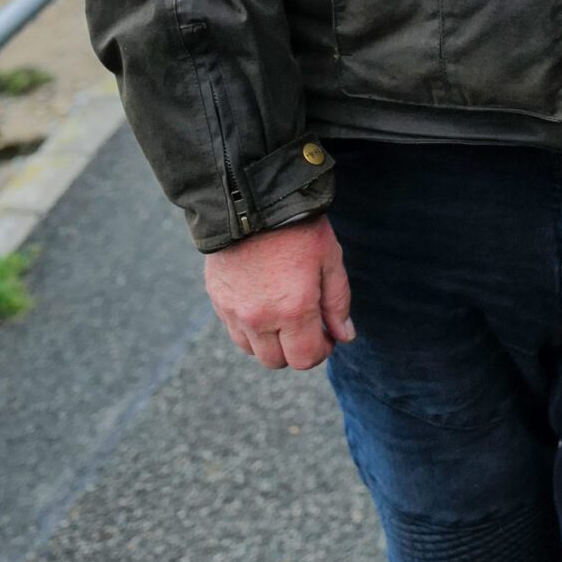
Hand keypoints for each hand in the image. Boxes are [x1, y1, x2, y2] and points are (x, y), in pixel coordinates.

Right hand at [204, 213, 353, 370]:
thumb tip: (344, 337)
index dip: (320, 351)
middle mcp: (261, 318)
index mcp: (294, 309)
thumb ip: (337, 303)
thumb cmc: (298, 228)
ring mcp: (234, 312)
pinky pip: (234, 331)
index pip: (305, 359)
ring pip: (252, 351)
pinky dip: (248, 328)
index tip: (326, 335)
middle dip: (295, 349)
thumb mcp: (330, 259)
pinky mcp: (217, 301)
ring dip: (269, 342)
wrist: (252, 200)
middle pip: (277, 361)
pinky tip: (261, 302)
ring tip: (282, 313)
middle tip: (305, 325)